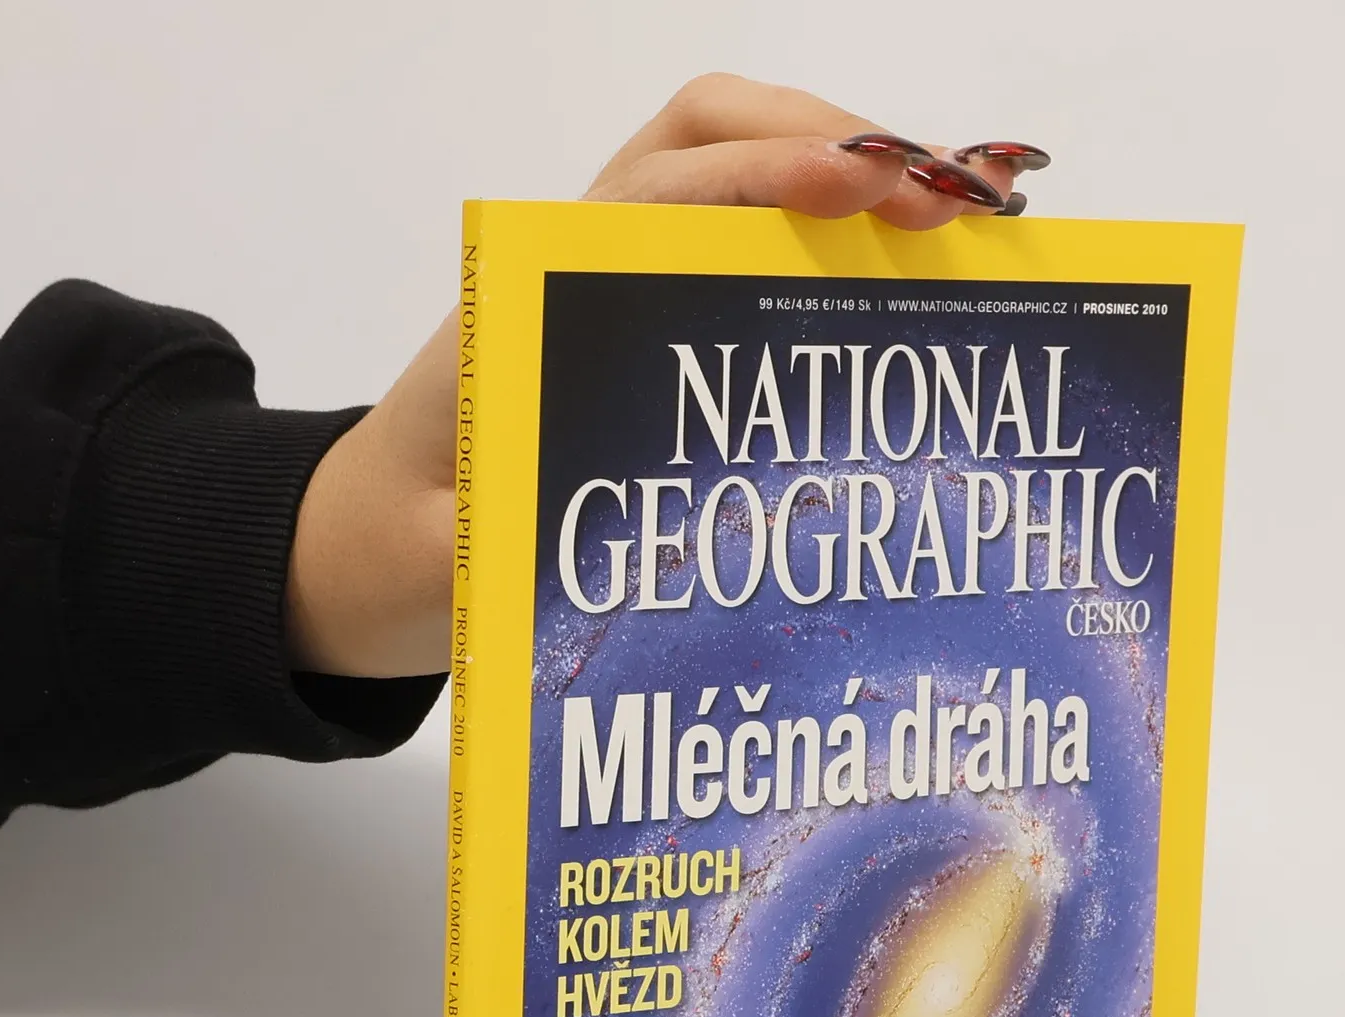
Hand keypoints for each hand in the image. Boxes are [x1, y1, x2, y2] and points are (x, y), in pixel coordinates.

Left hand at [286, 74, 1047, 678]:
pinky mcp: (661, 316)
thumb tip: (597, 547)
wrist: (377, 544)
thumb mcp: (452, 551)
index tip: (861, 192)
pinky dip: (842, 230)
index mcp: (535, 299)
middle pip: (721, 136)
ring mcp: (628, 278)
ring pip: (747, 169)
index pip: (664, 192)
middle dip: (844, 148)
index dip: (767, 180)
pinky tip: (918, 268)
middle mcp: (587, 262)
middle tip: (958, 206)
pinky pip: (754, 235)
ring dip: (856, 176)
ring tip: (967, 219)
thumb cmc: (419, 542)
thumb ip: (495, 543)